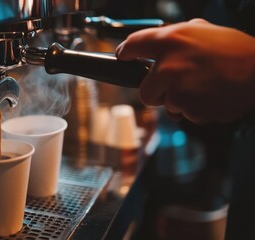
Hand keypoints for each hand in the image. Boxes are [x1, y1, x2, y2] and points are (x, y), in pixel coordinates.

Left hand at [116, 19, 254, 123]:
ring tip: (202, 88)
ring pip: (165, 106)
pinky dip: (194, 109)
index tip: (122, 57)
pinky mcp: (189, 109)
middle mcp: (168, 66)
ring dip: (179, 101)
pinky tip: (209, 96)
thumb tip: (161, 41)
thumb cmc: (233, 50)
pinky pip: (184, 114)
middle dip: (156, 93)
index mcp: (171, 40)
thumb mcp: (203, 29)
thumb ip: (177, 35)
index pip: (133, 45)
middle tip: (173, 86)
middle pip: (144, 92)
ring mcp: (177, 90)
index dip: (125, 53)